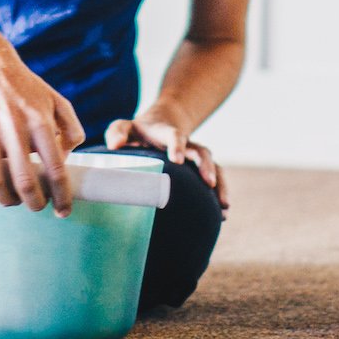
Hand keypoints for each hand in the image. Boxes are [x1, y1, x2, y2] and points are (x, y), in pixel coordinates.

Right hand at [0, 39, 85, 214]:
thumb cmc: (27, 88)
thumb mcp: (58, 102)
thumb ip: (72, 130)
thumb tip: (65, 161)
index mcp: (40, 121)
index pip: (55, 168)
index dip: (62, 195)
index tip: (63, 210)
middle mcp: (13, 126)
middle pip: (24, 180)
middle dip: (34, 202)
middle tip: (38, 207)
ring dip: (5, 199)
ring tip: (13, 201)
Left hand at [106, 113, 226, 210]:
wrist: (160, 124)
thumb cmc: (137, 131)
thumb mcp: (124, 127)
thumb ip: (118, 132)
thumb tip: (115, 146)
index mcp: (167, 133)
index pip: (175, 136)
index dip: (177, 146)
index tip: (177, 160)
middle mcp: (187, 144)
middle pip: (201, 152)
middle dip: (206, 167)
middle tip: (209, 184)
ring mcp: (195, 156)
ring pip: (214, 166)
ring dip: (220, 185)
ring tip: (224, 207)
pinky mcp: (199, 168)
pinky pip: (215, 179)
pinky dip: (220, 194)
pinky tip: (223, 214)